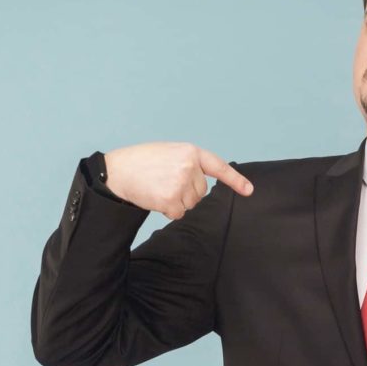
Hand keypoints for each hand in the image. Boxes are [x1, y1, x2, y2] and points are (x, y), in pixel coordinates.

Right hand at [104, 141, 253, 218]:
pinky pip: (178, 213)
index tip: (249, 190)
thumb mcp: (170, 153)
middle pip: (201, 192)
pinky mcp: (171, 199)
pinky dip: (167, 210)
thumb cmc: (142, 162)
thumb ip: (189, 164)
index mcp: (190, 152)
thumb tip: (202, 187)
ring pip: (190, 204)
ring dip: (176, 201)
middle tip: (164, 182)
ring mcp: (181, 183)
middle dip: (186, 192)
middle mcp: (189, 166)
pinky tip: (154, 197)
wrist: (117, 171)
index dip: (235, 180)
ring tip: (157, 187)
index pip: (218, 167)